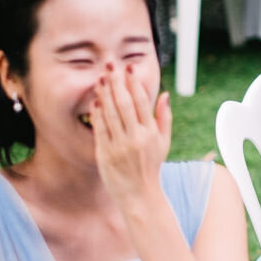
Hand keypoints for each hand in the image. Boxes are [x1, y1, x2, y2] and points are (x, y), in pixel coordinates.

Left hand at [91, 62, 171, 200]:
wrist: (139, 194)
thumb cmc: (151, 166)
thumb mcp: (164, 142)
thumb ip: (164, 117)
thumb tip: (165, 94)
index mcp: (150, 133)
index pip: (141, 102)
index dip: (134, 84)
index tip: (128, 69)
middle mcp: (134, 137)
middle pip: (123, 104)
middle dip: (116, 83)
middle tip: (110, 66)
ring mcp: (118, 146)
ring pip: (110, 114)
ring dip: (104, 94)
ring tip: (100, 78)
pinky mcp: (104, 153)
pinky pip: (100, 129)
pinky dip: (97, 114)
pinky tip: (95, 101)